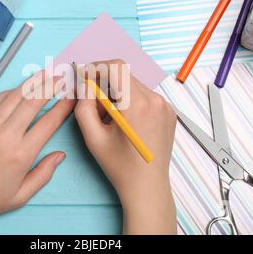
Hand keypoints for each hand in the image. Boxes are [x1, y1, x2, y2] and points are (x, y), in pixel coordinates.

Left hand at [0, 71, 74, 222]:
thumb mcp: (21, 196)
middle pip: (33, 101)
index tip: (72, 97)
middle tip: (62, 76)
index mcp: (21, 155)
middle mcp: (6, 136)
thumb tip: (60, 154)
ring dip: (32, 82)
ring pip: (15, 96)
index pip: (49, 123)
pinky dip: (11, 92)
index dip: (64, 107)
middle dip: (51, 85)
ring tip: (45, 73)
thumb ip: (44, 174)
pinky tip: (20, 88)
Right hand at [74, 60, 176, 233]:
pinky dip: (131, 101)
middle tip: (93, 104)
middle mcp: (156, 100)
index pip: (115, 67)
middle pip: (124, 75)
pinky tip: (125, 122)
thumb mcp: (92, 137)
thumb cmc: (119, 165)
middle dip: (104, 83)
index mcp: (137, 105)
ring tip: (110, 118)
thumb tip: (84, 84)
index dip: (96, 67)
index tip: (84, 76)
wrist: (147, 186)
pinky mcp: (168, 112)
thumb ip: (83, 106)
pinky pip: (145, 95)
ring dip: (117, 93)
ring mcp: (165, 106)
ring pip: (133, 85)